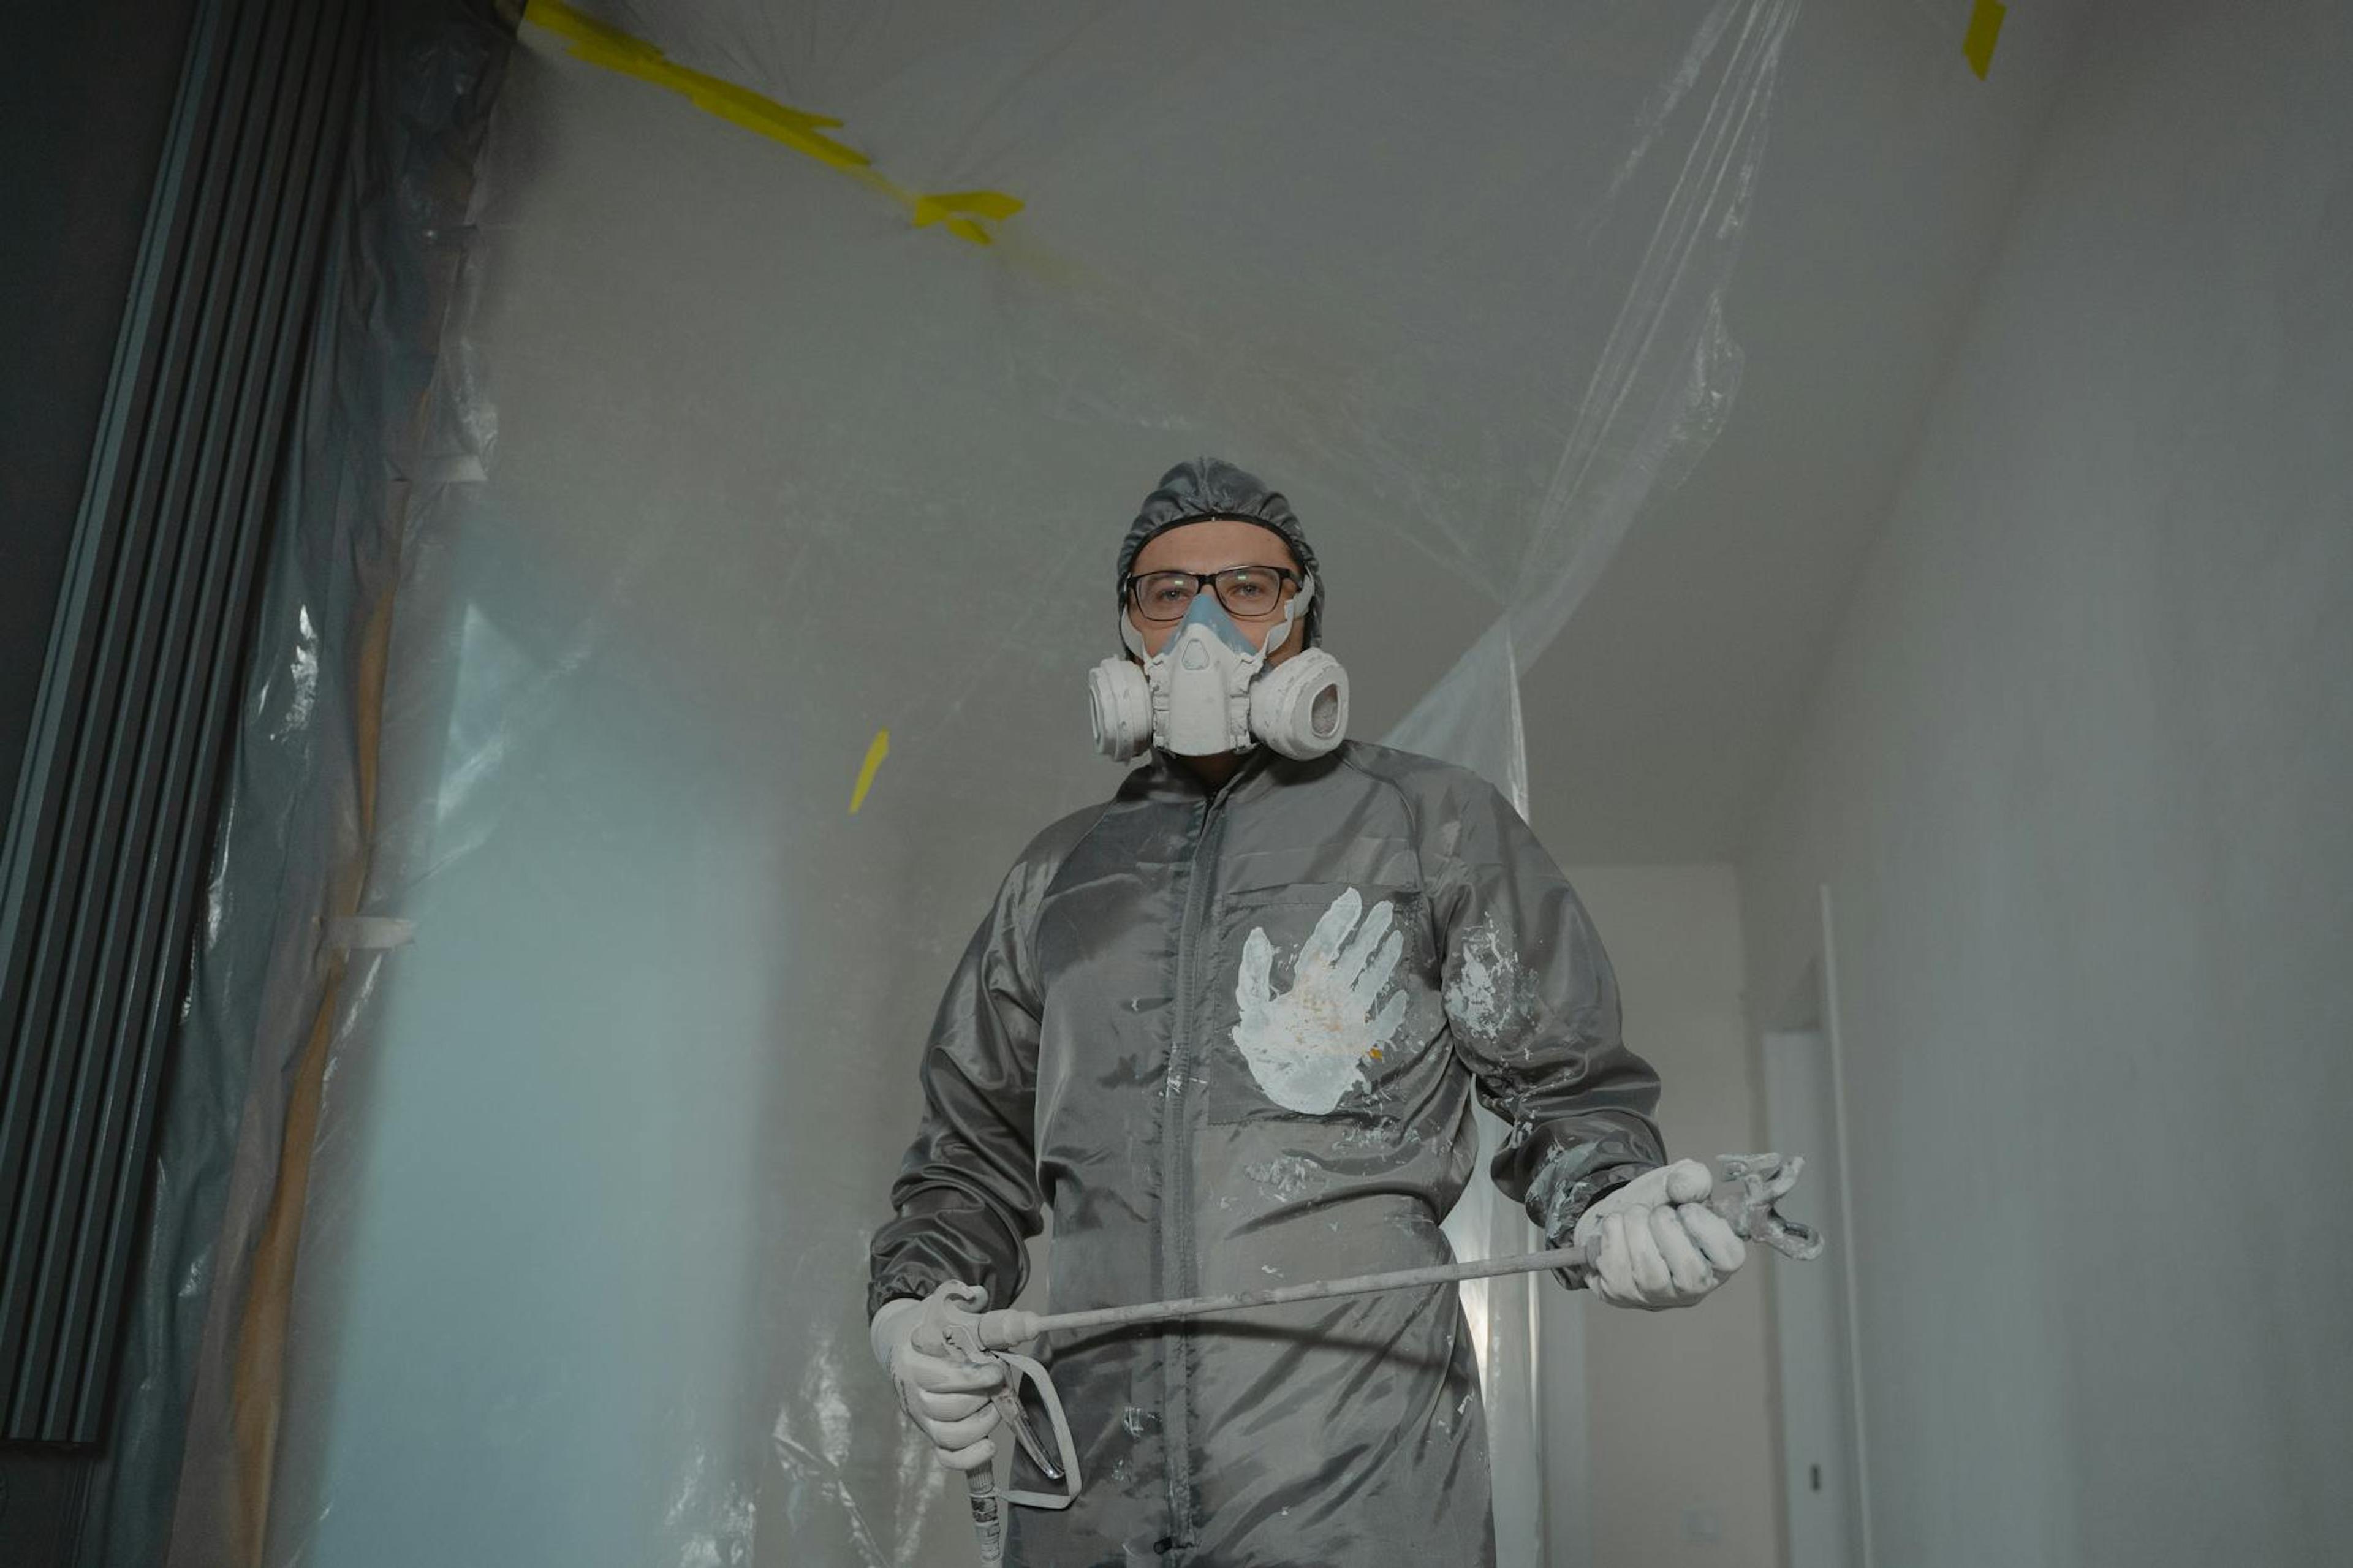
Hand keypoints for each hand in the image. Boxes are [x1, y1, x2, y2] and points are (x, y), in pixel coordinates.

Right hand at [870, 1292, 1004, 1470]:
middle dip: (980, 1398)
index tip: (996, 1371)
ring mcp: (921, 1417)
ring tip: (994, 1405)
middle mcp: (911, 1394)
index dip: (970, 1378)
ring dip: (980, 1425)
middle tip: (997, 1382)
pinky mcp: (932, 1433)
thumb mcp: (957, 1314)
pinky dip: (969, 1457)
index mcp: (912, 1362)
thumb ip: (991, 1323)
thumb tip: (1030, 1325)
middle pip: (945, 1410)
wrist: (908, 1339)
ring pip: (948, 1436)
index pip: (939, 1378)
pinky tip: (989, 1446)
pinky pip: (947, 1457)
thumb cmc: (937, 1326)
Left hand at [1232, 888, 1407, 1113]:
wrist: (1280, 1090)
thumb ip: (1254, 974)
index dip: (1339, 922)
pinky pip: (1378, 1027)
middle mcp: (1329, 998)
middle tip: (1386, 908)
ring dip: (1383, 961)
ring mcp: (1345, 1020)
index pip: (1325, 947)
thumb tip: (1258, 935)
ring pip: (1369, 983)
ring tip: (1397, 936)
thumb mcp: (1252, 1010)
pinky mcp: (1355, 1045)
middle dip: (1369, 933)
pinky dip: (1390, 1014)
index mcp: (1307, 987)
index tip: (1351, 898)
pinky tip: (1401, 998)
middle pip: (1353, 958)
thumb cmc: (1264, 1051)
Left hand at [1572, 1159, 1745, 1309]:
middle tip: (1656, 1211)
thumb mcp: (1678, 1183)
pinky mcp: (1621, 1295)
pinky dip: (1612, 1236)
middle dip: (1666, 1227)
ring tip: (1635, 1215)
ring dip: (1636, 1228)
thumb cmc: (1656, 1205)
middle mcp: (1691, 1289)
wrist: (1617, 1216)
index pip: (1729, 1259)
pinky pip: (1615, 1269)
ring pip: (1650, 1272)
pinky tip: (1616, 1227)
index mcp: (1716, 1261)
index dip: (1707, 1229)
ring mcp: (1655, 1296)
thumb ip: (1690, 1178)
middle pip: (1690, 1274)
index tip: (1686, 1208)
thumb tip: (1683, 1187)